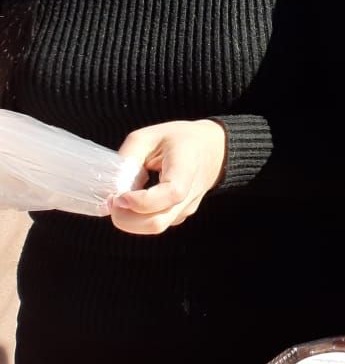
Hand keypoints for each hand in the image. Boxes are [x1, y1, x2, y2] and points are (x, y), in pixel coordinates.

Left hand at [110, 119, 226, 235]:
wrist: (213, 149)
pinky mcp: (180, 215)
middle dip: (125, 219)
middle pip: (157, 222)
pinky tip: (135, 200)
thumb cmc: (180, 139)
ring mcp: (187, 207)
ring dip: (130, 220)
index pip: (171, 193)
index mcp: (186, 167)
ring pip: (154, 227)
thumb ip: (128, 158)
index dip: (141, 201)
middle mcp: (190, 193)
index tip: (120, 195)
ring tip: (122, 198)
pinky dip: (138, 218)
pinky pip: (156, 223)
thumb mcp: (149, 136)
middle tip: (113, 200)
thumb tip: (112, 185)